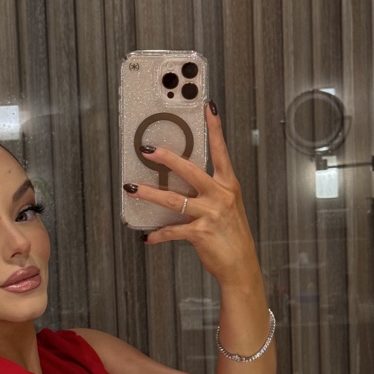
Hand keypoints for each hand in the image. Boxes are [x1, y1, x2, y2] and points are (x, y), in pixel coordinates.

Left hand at [123, 104, 263, 292]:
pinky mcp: (201, 232)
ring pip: (173, 199)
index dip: (215, 129)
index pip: (221, 151)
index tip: (208, 108)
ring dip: (149, 194)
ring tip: (132, 188)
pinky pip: (172, 230)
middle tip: (148, 150)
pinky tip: (147, 237)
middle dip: (167, 158)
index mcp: (228, 186)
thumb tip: (183, 185)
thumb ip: (209, 193)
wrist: (241, 265)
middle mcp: (220, 195)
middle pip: (190, 170)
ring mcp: (210, 213)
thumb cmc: (232, 235)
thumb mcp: (227, 208)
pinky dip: (157, 235)